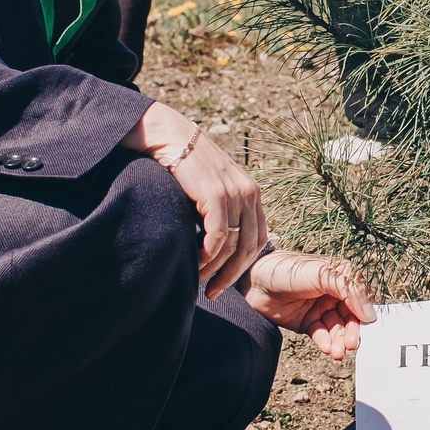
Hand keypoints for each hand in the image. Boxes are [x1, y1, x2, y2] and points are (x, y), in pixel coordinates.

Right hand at [124, 102, 267, 296]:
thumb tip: (216, 247)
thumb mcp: (212, 189)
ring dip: (216, 270)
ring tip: (199, 283)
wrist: (170, 136)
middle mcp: (250, 193)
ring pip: (233, 246)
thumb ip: (220, 212)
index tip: (225, 282)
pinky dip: (207, 256)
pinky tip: (195, 265)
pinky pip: (217, 237)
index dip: (244, 265)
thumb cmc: (185, 167)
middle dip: (232, 276)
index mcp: (252, 193)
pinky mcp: (216, 195)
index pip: (259, 239)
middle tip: (214, 293)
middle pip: (250, 248)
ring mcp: (235, 194)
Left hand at [241, 250, 376, 359]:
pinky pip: (321, 334)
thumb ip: (349, 290)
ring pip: (336, 328)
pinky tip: (327, 348)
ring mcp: (319, 308)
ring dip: (339, 340)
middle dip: (351, 332)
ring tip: (338, 352)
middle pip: (349, 316)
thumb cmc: (287, 269)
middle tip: (351, 345)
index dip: (363, 312)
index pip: (359, 297)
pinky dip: (325, 342)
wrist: (253, 281)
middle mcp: (331, 293)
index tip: (366, 325)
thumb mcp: (322, 274)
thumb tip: (370, 314)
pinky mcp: (306, 323)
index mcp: (339, 277)